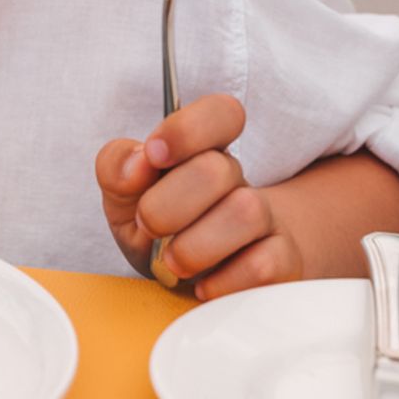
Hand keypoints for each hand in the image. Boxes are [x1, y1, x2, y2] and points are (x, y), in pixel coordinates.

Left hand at [95, 93, 305, 298]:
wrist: (202, 272)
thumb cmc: (163, 225)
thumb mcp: (124, 197)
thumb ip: (117, 169)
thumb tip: (137, 163)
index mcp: (203, 150)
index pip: (222, 113)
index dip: (187, 129)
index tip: (154, 156)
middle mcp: (238, 179)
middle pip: (218, 169)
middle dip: (168, 205)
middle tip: (148, 226)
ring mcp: (266, 219)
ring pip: (246, 212)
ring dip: (194, 246)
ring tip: (172, 261)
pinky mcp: (281, 261)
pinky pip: (264, 266)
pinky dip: (223, 281)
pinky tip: (202, 286)